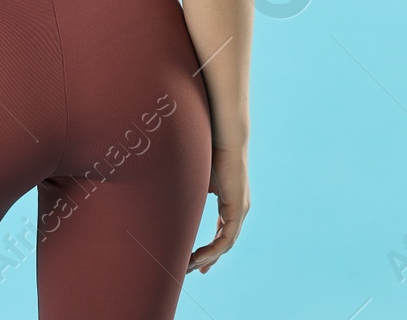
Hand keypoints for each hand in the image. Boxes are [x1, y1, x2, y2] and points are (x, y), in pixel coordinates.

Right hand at [187, 144, 248, 273]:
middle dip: (208, 258)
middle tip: (192, 270)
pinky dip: (213, 250)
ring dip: (208, 257)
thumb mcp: (196, 179)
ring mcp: (241, 209)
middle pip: (224, 242)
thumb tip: (166, 196)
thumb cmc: (209, 151)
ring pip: (225, 243)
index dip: (210, 248)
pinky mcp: (239, 207)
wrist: (224, 137)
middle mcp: (238, 208)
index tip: (195, 260)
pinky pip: (227, 238)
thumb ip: (189, 192)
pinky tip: (199, 257)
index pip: (222, 231)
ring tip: (190, 266)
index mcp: (230, 202)